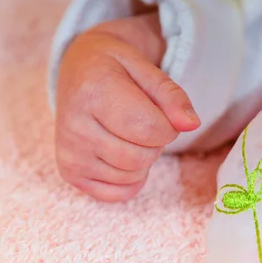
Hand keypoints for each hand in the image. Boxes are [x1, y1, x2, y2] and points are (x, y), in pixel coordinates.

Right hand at [55, 12, 199, 201]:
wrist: (78, 72)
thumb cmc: (114, 69)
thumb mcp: (146, 69)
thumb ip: (172, 96)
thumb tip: (191, 124)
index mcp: (93, 91)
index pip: (150, 129)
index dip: (167, 125)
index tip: (158, 110)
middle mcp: (74, 126)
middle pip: (140, 157)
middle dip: (155, 142)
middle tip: (141, 120)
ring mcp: (69, 153)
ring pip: (132, 176)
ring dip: (142, 158)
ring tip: (127, 132)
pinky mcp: (70, 173)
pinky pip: (118, 193)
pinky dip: (130, 177)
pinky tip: (119, 151)